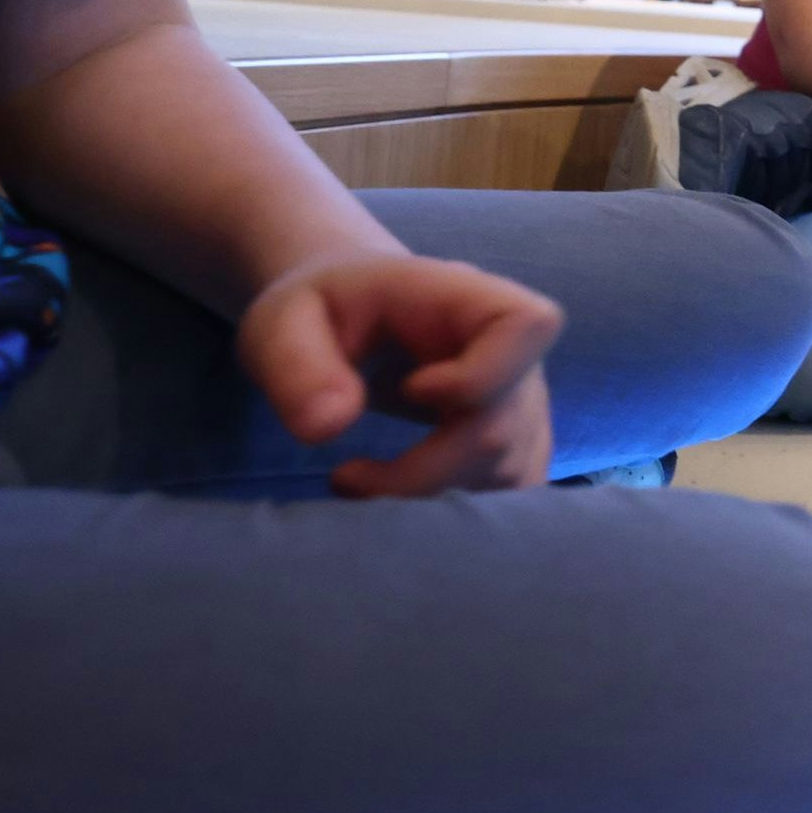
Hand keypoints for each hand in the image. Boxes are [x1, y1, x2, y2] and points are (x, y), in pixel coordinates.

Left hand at [235, 253, 559, 495]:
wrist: (355, 315)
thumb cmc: (325, 311)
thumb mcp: (285, 320)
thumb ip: (296, 365)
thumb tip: (327, 430)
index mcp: (467, 301)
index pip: (526, 325)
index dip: (478, 373)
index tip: (410, 390)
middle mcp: (515, 355)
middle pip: (502, 430)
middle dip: (419, 473)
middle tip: (345, 477)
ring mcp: (524, 407)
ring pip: (507, 474)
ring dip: (430, 498)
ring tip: (362, 483)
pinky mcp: (517, 450)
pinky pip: (508, 495)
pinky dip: (452, 511)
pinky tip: (400, 496)